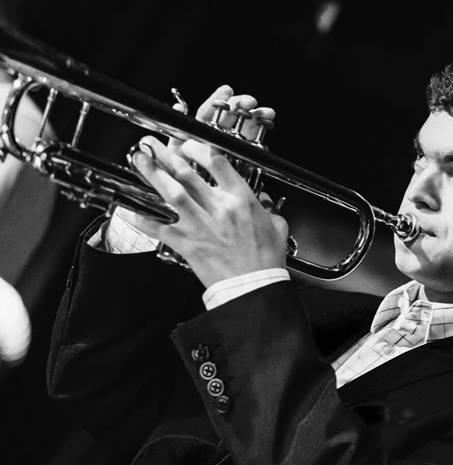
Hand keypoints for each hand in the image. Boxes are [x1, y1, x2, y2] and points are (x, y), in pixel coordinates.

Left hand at [129, 121, 284, 286]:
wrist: (254, 286)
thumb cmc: (265, 261)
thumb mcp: (276, 227)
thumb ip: (268, 210)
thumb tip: (264, 203)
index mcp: (242, 200)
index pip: (216, 163)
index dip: (198, 149)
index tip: (188, 146)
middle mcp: (219, 208)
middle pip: (187, 173)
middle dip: (165, 155)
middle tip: (152, 145)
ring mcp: (201, 225)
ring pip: (171, 193)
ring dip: (152, 175)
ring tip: (140, 161)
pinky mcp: (188, 244)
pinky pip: (160, 228)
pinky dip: (144, 218)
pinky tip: (132, 210)